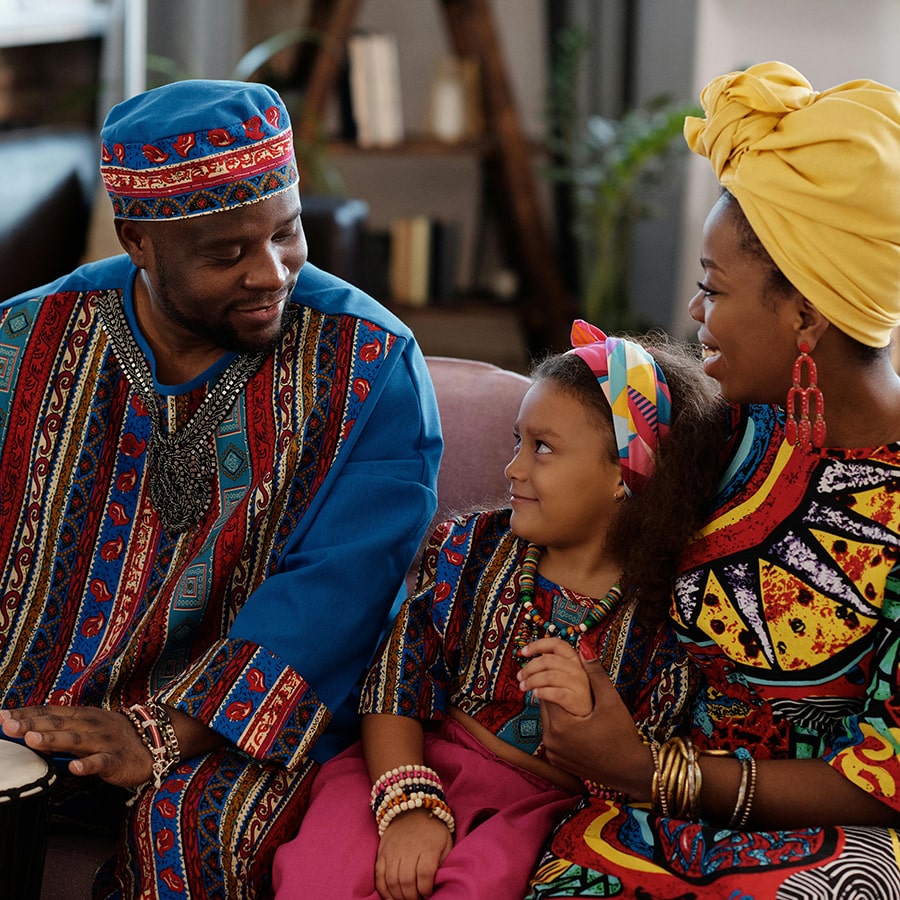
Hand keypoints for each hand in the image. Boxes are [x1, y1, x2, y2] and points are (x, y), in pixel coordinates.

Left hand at [0, 705, 153, 787]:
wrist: (155, 741)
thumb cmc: (113, 737)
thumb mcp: (87, 728)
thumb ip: (60, 730)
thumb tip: (25, 734)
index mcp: (81, 716)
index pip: (49, 712)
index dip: (26, 714)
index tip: (1, 716)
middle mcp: (90, 725)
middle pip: (58, 723)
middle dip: (31, 724)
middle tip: (7, 726)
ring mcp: (103, 741)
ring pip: (75, 740)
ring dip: (53, 739)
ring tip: (32, 739)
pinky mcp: (116, 760)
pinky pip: (100, 762)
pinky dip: (87, 765)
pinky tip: (74, 768)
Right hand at [374, 808, 452, 899]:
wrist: (413, 809)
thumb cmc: (433, 830)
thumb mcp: (446, 842)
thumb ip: (444, 862)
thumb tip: (439, 883)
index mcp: (428, 847)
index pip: (425, 875)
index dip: (426, 890)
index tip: (428, 894)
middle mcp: (409, 848)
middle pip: (407, 881)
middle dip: (412, 897)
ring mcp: (393, 850)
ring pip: (392, 881)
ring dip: (398, 896)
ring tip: (406, 899)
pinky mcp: (382, 852)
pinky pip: (379, 875)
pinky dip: (383, 890)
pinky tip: (391, 897)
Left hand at [516, 637, 592, 715]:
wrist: (586, 724)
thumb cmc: (571, 701)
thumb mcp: (562, 681)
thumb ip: (551, 669)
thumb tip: (529, 662)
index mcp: (575, 660)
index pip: (557, 644)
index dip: (538, 645)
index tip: (523, 652)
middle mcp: (580, 669)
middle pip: (549, 660)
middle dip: (529, 667)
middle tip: (520, 677)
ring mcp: (580, 685)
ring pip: (550, 675)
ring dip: (532, 680)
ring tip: (524, 687)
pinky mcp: (578, 701)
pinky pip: (556, 693)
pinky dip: (543, 692)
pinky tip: (536, 694)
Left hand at [518, 638, 645, 788]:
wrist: (632, 773)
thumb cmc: (623, 735)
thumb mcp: (610, 701)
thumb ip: (594, 672)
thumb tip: (582, 645)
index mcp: (561, 725)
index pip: (545, 690)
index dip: (551, 677)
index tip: (556, 668)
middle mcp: (551, 742)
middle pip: (544, 706)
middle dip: (551, 690)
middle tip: (562, 680)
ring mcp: (553, 754)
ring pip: (547, 721)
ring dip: (555, 708)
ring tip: (570, 698)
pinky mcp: (557, 762)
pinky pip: (552, 736)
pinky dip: (559, 726)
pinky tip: (575, 720)